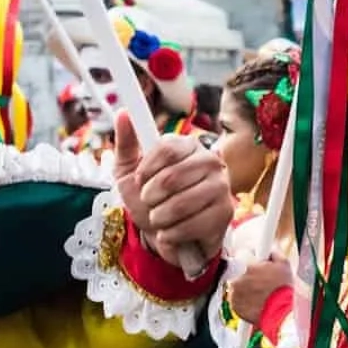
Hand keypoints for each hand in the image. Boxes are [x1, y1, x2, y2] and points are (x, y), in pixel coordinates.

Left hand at [112, 111, 231, 267]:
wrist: (162, 233)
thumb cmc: (148, 199)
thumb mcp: (128, 171)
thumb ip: (126, 143)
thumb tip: (123, 113)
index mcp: (187, 145)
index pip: (166, 148)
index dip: (147, 169)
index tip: (139, 180)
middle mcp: (209, 161)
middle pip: (171, 178)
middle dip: (150, 197)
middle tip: (149, 203)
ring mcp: (220, 186)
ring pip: (180, 204)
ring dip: (159, 218)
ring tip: (159, 219)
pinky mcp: (225, 212)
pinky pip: (191, 225)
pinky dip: (171, 234)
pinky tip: (170, 233)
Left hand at [228, 255, 292, 325]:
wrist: (281, 314)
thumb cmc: (284, 290)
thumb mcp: (284, 265)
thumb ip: (273, 252)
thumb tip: (269, 248)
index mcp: (247, 264)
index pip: (243, 253)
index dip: (251, 257)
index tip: (257, 260)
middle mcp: (236, 277)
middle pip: (238, 268)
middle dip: (247, 271)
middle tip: (260, 278)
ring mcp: (233, 292)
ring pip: (236, 283)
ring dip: (245, 285)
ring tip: (261, 292)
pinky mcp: (234, 305)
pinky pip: (235, 298)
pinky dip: (243, 299)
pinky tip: (256, 301)